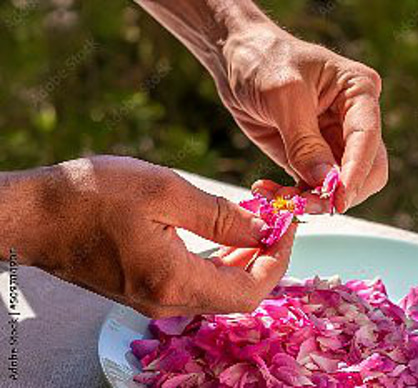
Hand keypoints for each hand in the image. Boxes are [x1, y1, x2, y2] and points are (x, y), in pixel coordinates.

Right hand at [1, 156, 295, 317]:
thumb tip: (261, 230)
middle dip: (266, 258)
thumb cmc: (89, 196)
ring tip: (256, 224)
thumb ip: (219, 216)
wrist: (34, 216)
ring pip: (219, 290)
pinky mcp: (146, 289)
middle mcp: (167, 301)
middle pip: (238, 294)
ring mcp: (155, 299)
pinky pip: (197, 284)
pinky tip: (225, 237)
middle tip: (276, 222)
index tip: (288, 226)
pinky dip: (220, 262)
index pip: (251, 290)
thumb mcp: (164, 191)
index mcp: (175, 281)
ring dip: (245, 260)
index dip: (279, 260)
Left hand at [218, 25, 388, 212]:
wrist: (237, 61)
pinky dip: (294, 198)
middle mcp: (353, 119)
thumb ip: (304, 141)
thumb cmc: (263, 61)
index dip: (355, 172)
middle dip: (337, 193)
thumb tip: (326, 183)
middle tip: (303, 205)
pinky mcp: (311, 158)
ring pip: (339, 186)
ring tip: (277, 199)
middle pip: (366, 171)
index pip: (368, 139)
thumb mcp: (283, 95)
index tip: (338, 199)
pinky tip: (269, 193)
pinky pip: (313, 188)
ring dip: (311, 200)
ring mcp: (334, 141)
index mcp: (359, 91)